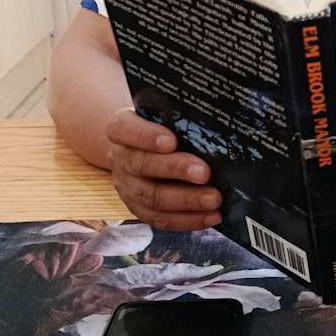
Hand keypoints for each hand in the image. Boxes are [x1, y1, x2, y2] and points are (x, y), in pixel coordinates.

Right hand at [105, 109, 222, 231]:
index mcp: (121, 128)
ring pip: (153, 197)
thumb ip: (180, 119)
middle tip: (204, 173)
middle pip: (142, 165)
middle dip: (175, 169)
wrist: (140, 149)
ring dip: (186, 200)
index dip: (146, 136)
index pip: (125, 129)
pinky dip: (188, 220)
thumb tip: (215, 129)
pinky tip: (211, 216)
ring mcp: (128, 187)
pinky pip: (161, 219)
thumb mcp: (163, 116)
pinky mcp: (140, 209)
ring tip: (214, 199)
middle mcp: (120, 158)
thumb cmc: (160, 127)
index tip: (171, 141)